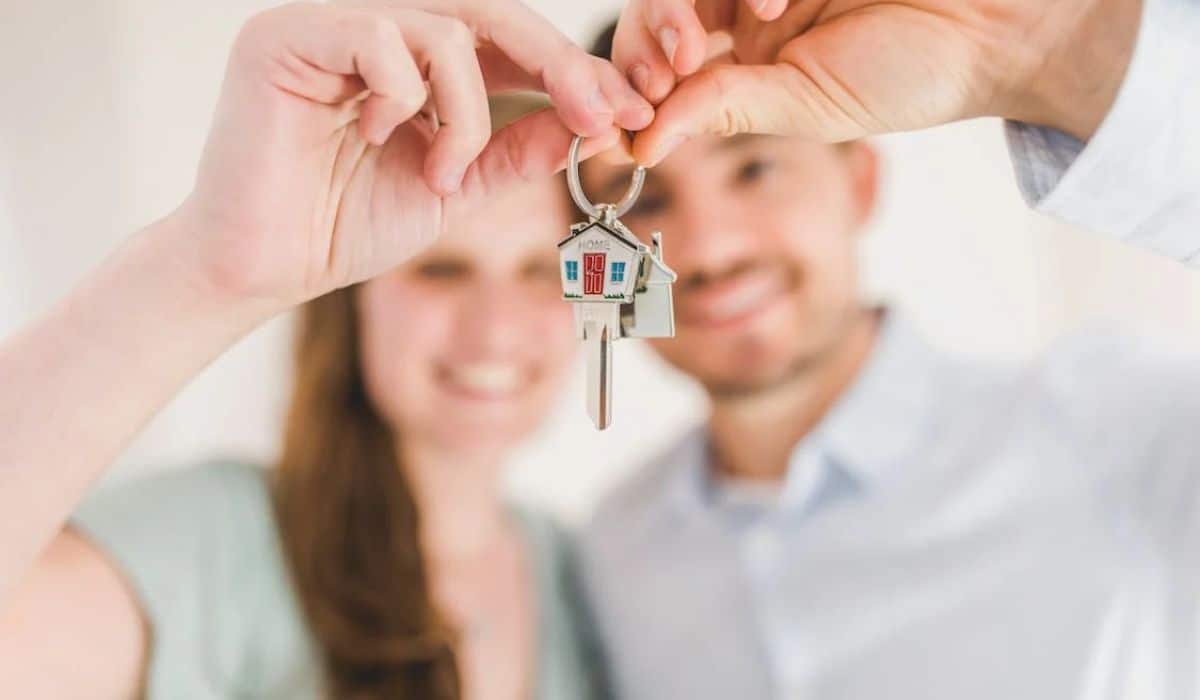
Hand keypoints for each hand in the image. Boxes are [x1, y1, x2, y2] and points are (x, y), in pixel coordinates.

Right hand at [174, 1, 650, 307]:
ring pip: (444, 28)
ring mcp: (331, 25)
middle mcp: (375, 28)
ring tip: (441, 174)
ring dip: (466, 114)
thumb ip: (516, 151)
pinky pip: (380, 38)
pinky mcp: (287, 36)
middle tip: (600, 115)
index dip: (571, 71)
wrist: (265, 268)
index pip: (507, 41)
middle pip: (490, 12)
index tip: (628, 114)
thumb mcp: (457, 188)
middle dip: (557, 66)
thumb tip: (591, 122)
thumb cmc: (346, 226)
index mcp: (415, 60)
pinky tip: (377, 137)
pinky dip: (403, 98)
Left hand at [613, 0, 1141, 164]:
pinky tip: (775, 3)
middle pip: (663, 3)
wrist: (998, 29)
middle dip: (650, 35)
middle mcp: (750, 4)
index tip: (632, 110)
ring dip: (684, 4)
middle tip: (669, 67)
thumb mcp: (806, 107)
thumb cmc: (913, 75)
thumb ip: (722, 110)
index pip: (663, 56)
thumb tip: (638, 146)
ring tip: (717, 35)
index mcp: (747, 54)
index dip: (636, 76)